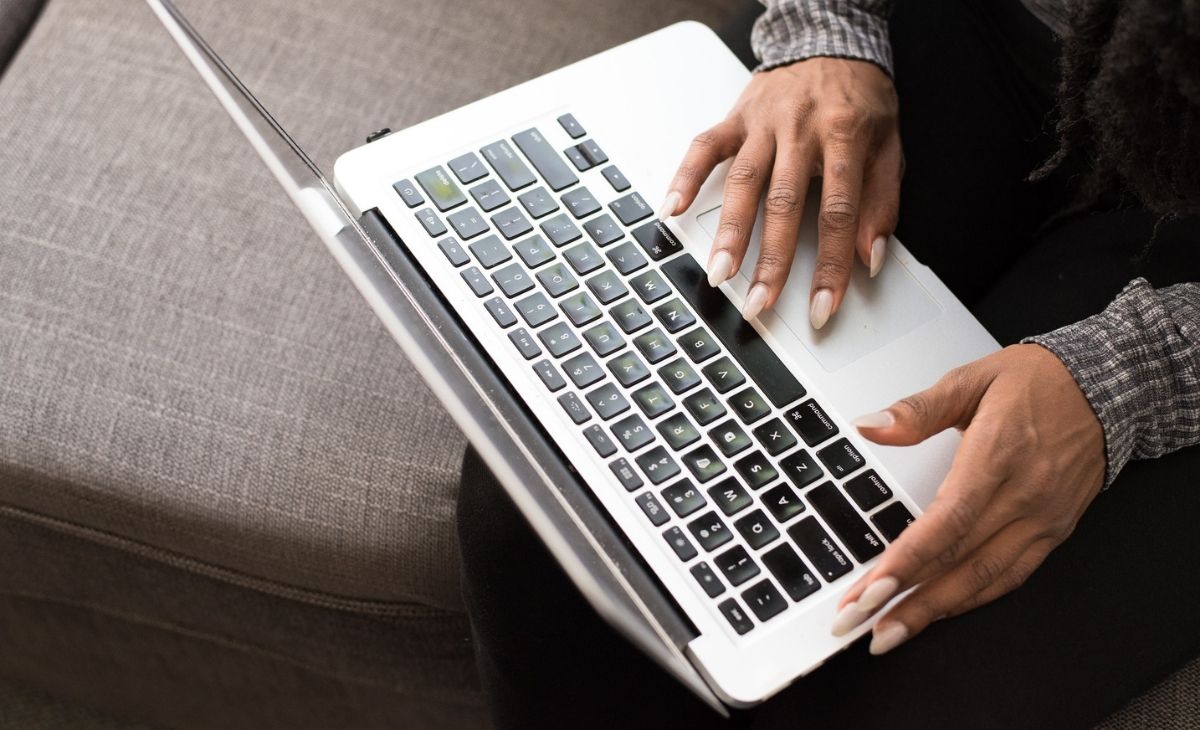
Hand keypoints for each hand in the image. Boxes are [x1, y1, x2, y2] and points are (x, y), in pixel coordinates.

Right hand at [659, 57, 900, 327]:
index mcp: (845, 137)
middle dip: (771, 260)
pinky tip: (670, 209)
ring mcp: (763, 123)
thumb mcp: (890, 145)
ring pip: (743, 181)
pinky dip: (685, 177)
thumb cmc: (861, 98)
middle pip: (784, 203)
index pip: (838, 213)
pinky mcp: (736, 118)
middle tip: (758, 303)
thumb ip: (883, 202)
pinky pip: (705, 147)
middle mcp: (800, 130)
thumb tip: (871, 257)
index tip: (821, 308)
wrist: (832, 41)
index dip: (832, 265)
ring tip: (718, 272)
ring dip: (729, 231)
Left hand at [831, 344, 1105, 653]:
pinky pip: (1011, 576)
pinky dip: (973, 599)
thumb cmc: (1036, 381)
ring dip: (935, 612)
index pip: (945, 523)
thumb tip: (869, 425)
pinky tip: (939, 611)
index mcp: (997, 456)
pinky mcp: (1055, 531)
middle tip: (858, 624)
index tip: (870, 590)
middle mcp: (1024, 496)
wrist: (1106, 387)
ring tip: (890, 634)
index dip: (906, 561)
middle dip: (906, 599)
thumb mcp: (971, 379)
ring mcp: (1043, 519)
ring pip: (985, 579)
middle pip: (959, 561)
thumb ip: (917, 409)